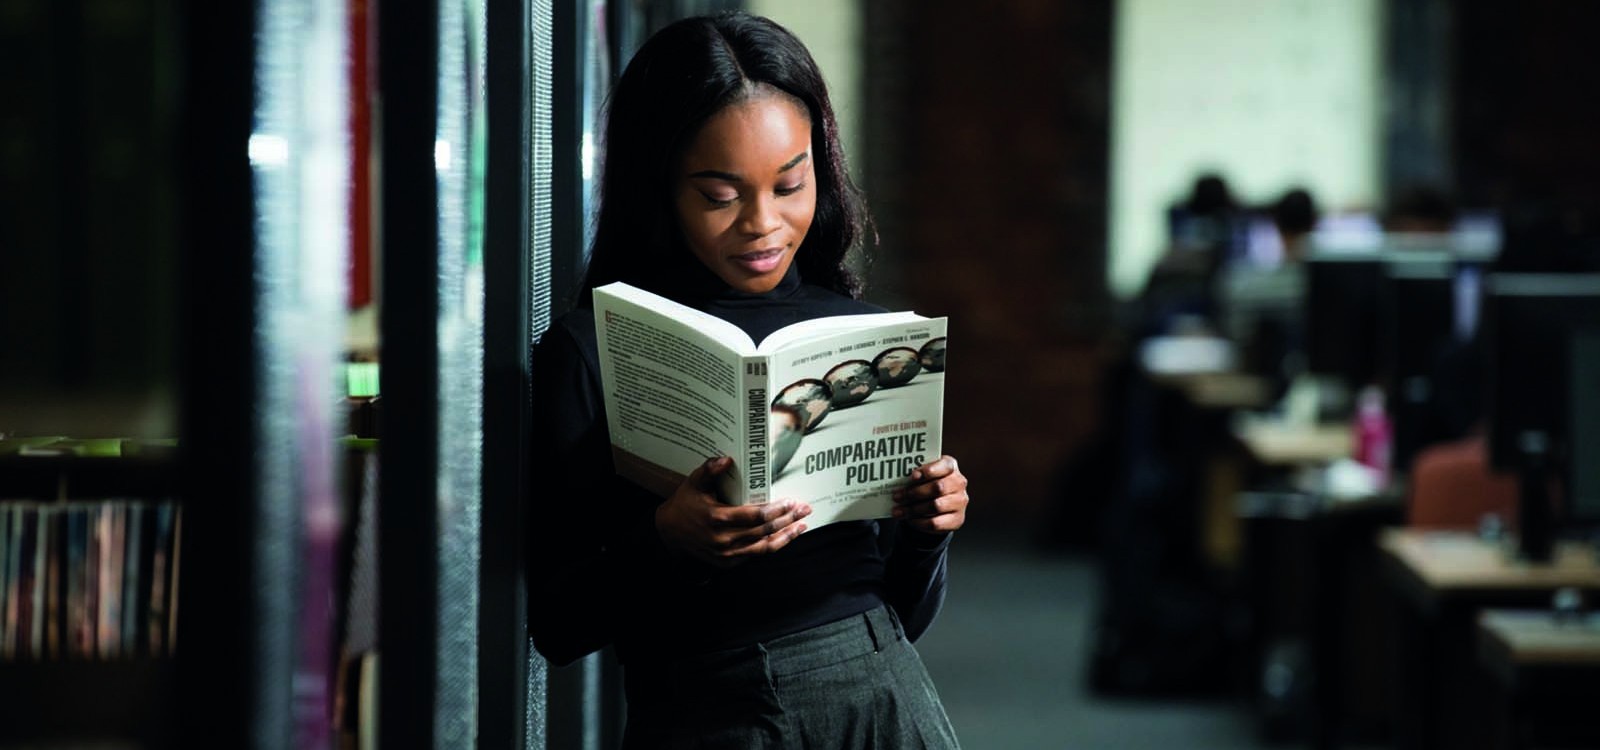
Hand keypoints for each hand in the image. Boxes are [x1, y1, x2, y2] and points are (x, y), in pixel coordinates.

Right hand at [655, 456, 811, 567]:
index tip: (791, 501)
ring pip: (764, 547)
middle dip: (788, 520)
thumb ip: (709, 470)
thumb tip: (726, 459)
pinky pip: (755, 555)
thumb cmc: (684, 505)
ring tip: (802, 526)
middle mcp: (724, 540)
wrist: (668, 534)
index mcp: (717, 518)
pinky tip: (785, 537)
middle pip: (764, 531)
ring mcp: (727, 554)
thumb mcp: (693, 484)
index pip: (755, 516)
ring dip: (786, 537)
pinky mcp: (729, 562)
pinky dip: (772, 546)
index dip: (776, 510)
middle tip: (805, 510)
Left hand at [892, 455, 967, 533]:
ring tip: (898, 511)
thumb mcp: (922, 476)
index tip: (913, 476)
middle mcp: (959, 483)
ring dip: (913, 509)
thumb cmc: (926, 485)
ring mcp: (960, 502)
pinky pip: (936, 523)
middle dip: (915, 492)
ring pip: (936, 506)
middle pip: (938, 487)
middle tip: (897, 497)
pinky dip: (919, 522)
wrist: (937, 507)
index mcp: (950, 466)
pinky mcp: (957, 519)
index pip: (945, 466)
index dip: (929, 471)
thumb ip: (915, 476)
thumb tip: (899, 481)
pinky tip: (909, 519)